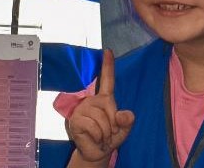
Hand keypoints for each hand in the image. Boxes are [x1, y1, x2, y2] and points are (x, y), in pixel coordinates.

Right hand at [67, 49, 134, 163]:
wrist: (97, 152)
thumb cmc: (110, 137)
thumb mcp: (124, 129)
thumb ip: (127, 121)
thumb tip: (125, 115)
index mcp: (104, 99)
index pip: (107, 79)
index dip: (107, 65)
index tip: (108, 51)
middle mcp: (91, 100)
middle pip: (109, 106)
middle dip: (113, 124)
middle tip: (108, 132)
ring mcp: (82, 109)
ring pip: (102, 118)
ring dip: (105, 132)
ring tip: (101, 136)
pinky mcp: (75, 120)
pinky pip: (94, 127)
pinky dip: (98, 136)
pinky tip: (94, 138)